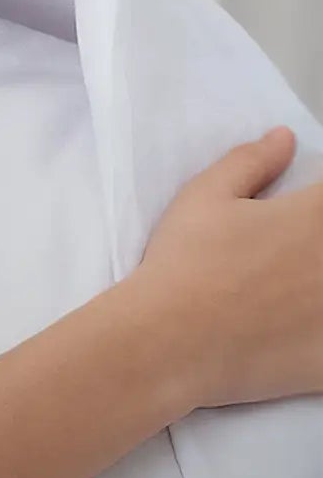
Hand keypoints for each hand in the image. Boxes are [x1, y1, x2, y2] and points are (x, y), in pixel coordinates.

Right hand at [132, 129, 322, 410]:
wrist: (171, 340)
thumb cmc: (185, 261)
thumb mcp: (204, 197)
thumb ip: (251, 162)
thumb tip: (284, 138)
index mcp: (319, 214)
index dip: (317, 207)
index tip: (302, 217)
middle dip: (318, 246)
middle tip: (290, 257)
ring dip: (321, 286)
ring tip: (296, 293)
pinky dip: (320, 334)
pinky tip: (299, 331)